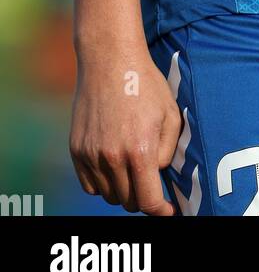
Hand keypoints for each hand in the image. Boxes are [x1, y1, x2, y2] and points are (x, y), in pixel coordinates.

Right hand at [70, 43, 181, 214]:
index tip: (167, 211)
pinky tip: (114, 166)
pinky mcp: (76, 149)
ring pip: (108, 195)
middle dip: (143, 198)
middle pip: (128, 201)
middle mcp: (112, 157)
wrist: (110, 60)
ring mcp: (91, 155)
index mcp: (139, 150)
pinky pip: (89, 184)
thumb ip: (168, 151)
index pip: (147, 201)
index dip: (160, 211)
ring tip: (133, 170)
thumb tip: (157, 174)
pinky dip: (103, 183)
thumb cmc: (145, 84)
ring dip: (123, 190)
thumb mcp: (170, 114)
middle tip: (151, 184)